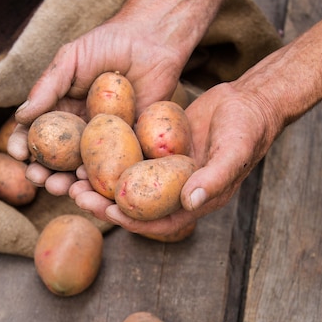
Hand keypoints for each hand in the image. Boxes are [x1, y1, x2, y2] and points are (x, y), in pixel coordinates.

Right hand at [7, 16, 186, 191]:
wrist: (153, 39)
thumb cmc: (108, 43)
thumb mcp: (71, 60)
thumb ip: (47, 88)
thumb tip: (20, 117)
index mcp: (62, 111)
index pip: (37, 134)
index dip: (24, 146)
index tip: (17, 154)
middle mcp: (81, 130)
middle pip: (57, 160)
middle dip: (43, 172)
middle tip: (37, 179)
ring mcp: (105, 141)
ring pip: (83, 169)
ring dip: (67, 183)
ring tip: (59, 187)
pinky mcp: (131, 145)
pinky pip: (115, 167)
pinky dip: (101, 179)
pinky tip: (89, 182)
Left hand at [71, 79, 281, 236]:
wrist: (248, 100)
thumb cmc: (248, 128)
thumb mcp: (234, 150)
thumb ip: (215, 177)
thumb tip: (189, 201)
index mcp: (196, 200)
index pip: (161, 221)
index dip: (133, 221)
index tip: (108, 212)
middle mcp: (177, 190)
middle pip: (136, 206)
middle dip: (105, 204)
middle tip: (76, 194)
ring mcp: (166, 171)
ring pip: (128, 184)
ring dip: (101, 184)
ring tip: (73, 177)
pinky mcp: (157, 150)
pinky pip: (130, 159)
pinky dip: (110, 159)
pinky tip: (86, 152)